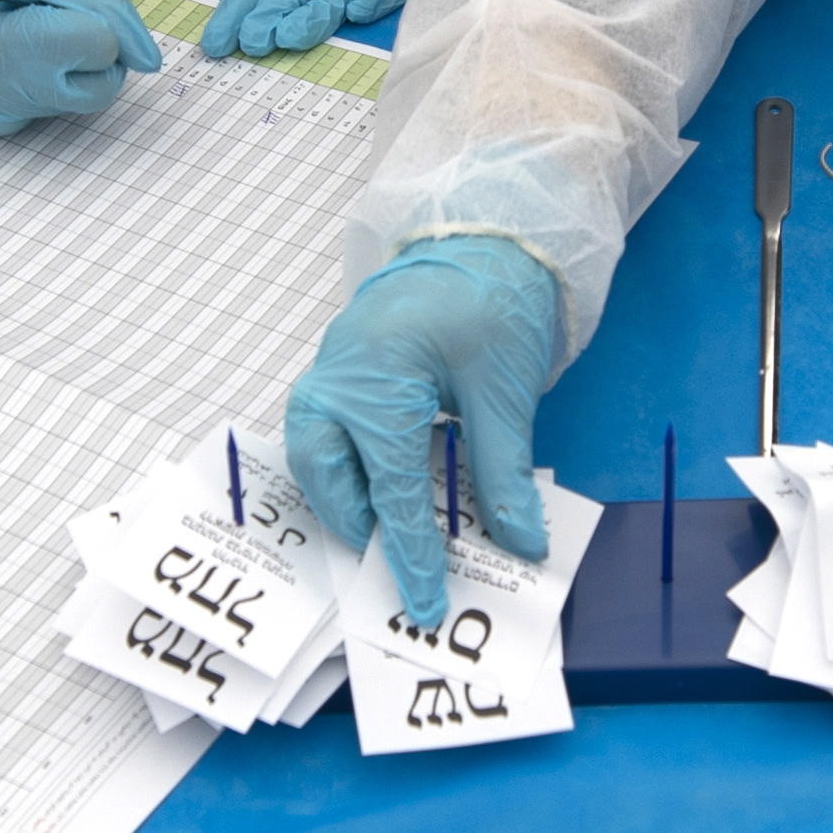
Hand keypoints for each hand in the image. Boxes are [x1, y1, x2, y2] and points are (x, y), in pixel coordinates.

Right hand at [0, 0, 156, 135]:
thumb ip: (101, 7)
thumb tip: (149, 57)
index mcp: (15, 43)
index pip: (100, 50)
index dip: (97, 27)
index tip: (71, 14)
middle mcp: (6, 93)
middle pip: (100, 90)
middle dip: (94, 59)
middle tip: (59, 29)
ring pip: (74, 104)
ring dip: (64, 72)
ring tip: (24, 42)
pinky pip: (43, 112)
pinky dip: (37, 86)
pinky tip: (7, 63)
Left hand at [199, 0, 412, 58]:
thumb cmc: (342, 16)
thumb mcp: (301, 21)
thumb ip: (269, 30)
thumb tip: (225, 52)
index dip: (238, 6)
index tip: (219, 43)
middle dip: (275, 4)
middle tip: (255, 40)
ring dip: (319, 3)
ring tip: (293, 35)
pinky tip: (358, 13)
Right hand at [283, 233, 561, 622]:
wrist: (482, 234)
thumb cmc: (492, 299)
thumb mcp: (505, 391)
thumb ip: (503, 472)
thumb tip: (519, 542)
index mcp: (378, 382)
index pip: (391, 491)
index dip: (410, 553)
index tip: (426, 598)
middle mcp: (337, 380)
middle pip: (325, 476)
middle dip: (356, 525)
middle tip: (394, 564)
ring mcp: (331, 371)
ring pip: (313, 456)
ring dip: (343, 498)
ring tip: (384, 530)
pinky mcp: (340, 369)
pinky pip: (323, 432)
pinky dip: (345, 468)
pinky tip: (381, 486)